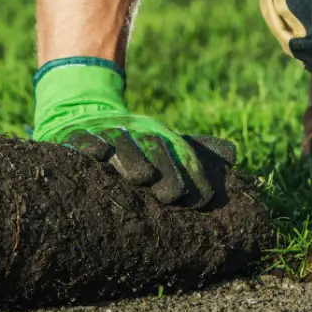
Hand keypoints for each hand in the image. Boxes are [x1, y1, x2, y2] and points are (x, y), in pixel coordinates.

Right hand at [32, 59, 236, 206]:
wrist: (85, 110)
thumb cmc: (133, 139)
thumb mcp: (164, 140)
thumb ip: (196, 150)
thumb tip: (234, 154)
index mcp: (160, 135)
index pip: (181, 155)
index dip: (192, 176)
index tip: (200, 201)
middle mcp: (136, 131)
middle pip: (154, 148)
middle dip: (165, 171)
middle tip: (171, 196)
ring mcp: (106, 131)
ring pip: (122, 143)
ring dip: (131, 159)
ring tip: (141, 178)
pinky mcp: (77, 135)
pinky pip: (83, 138)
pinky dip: (90, 145)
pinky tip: (98, 154)